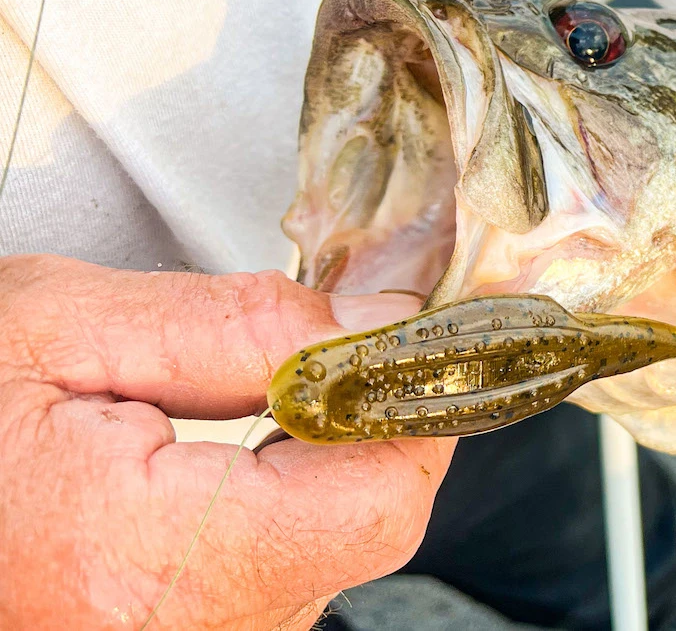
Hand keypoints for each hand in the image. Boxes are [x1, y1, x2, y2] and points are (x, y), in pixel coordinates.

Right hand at [0, 255, 452, 628]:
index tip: (406, 332)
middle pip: (372, 521)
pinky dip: (291, 500)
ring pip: (337, 544)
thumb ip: (233, 324)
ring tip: (266, 400)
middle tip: (331, 347)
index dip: (412, 397)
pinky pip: (290, 569)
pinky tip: (243, 456)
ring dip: (329, 458)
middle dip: (370, 418)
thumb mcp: (54, 332)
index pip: (383, 489)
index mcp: (158, 563)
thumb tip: (379, 317)